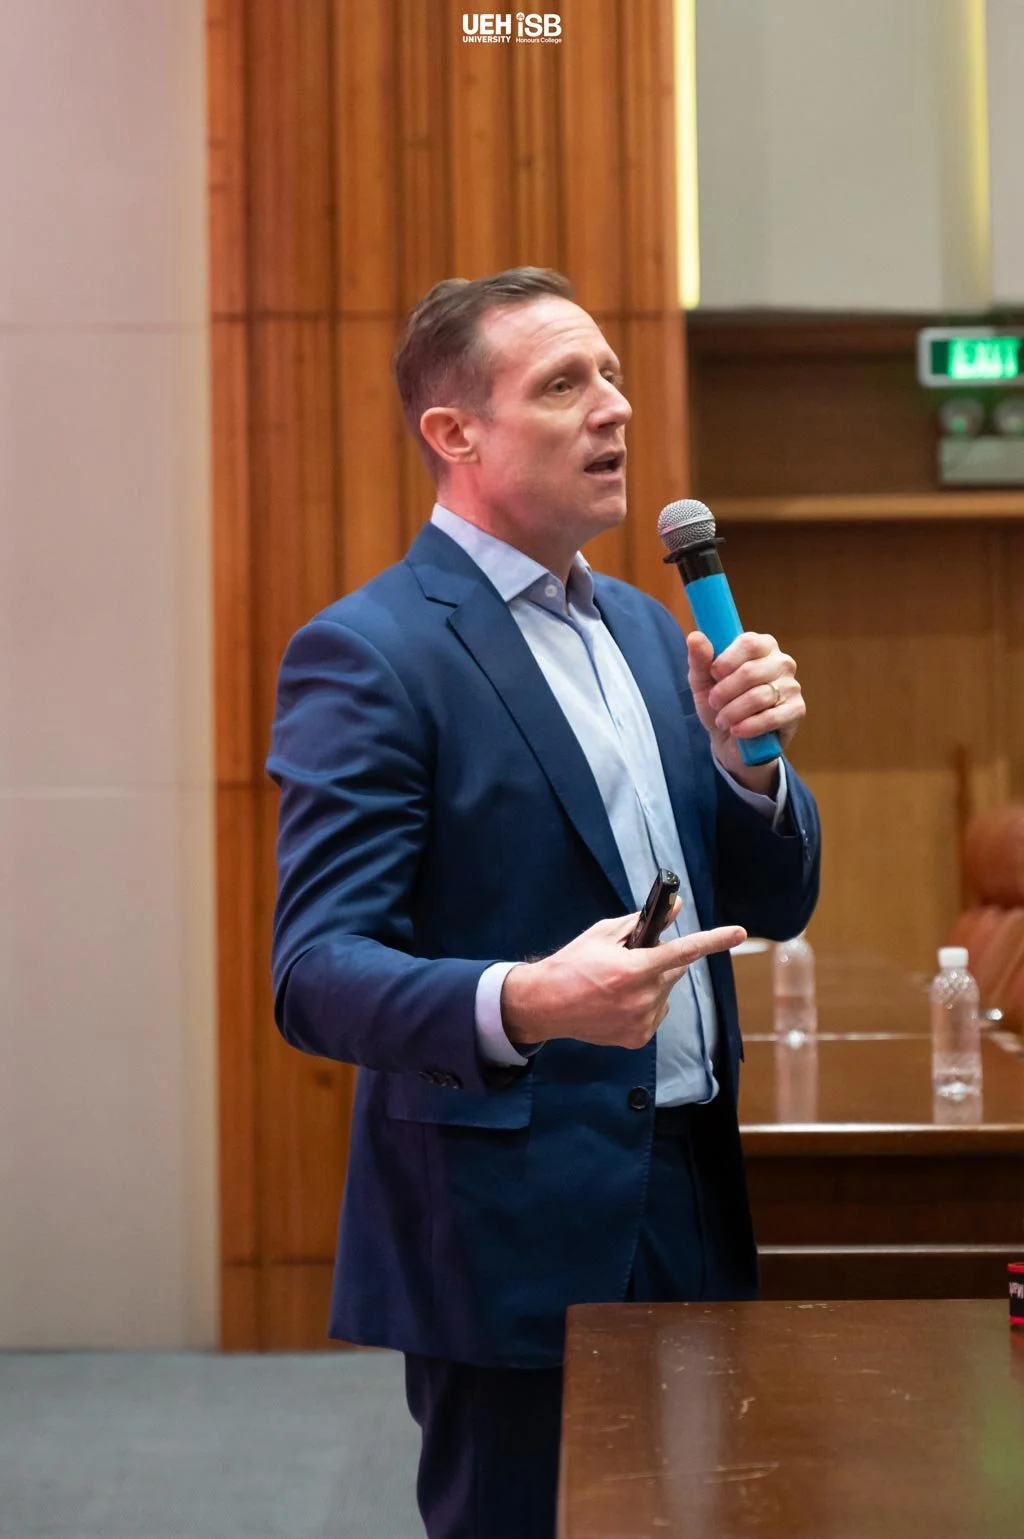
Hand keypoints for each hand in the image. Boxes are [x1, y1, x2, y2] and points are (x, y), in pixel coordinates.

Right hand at [501, 899, 745, 1049]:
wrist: (546, 1005)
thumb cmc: (571, 965)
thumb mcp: (603, 935)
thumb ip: (640, 923)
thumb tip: (675, 909)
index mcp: (633, 969)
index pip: (683, 951)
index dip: (714, 940)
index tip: (738, 932)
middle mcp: (642, 998)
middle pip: (673, 971)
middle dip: (660, 962)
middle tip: (633, 959)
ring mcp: (641, 1021)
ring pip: (665, 993)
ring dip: (652, 984)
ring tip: (617, 985)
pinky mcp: (638, 1038)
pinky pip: (655, 1014)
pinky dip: (645, 1005)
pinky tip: (618, 1003)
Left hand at [686, 630, 805, 791]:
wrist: (731, 739)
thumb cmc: (719, 703)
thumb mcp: (703, 681)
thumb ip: (699, 659)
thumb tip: (695, 636)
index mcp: (761, 646)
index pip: (749, 643)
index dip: (727, 661)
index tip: (713, 674)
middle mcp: (781, 661)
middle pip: (751, 672)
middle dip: (725, 692)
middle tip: (714, 703)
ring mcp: (792, 685)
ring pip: (759, 697)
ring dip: (733, 712)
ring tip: (723, 720)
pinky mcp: (797, 710)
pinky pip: (772, 717)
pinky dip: (749, 726)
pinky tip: (737, 730)